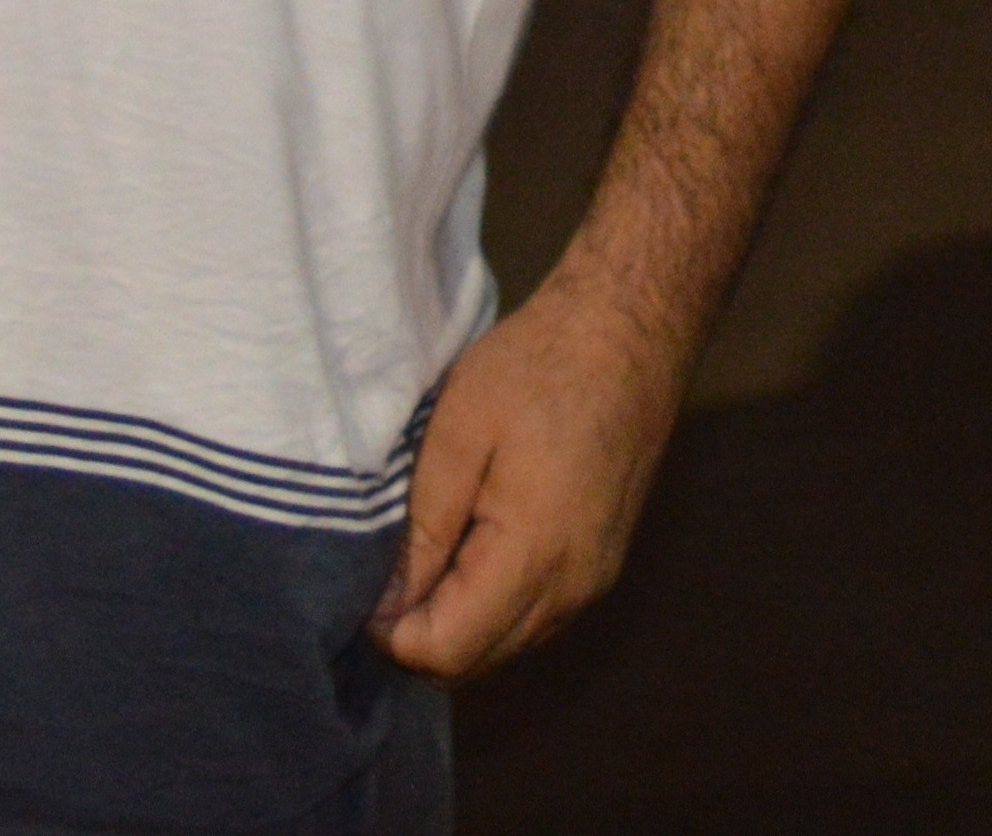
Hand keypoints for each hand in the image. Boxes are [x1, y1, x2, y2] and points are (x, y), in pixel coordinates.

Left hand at [376, 286, 687, 679]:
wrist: (629, 328)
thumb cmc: (539, 366)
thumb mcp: (458, 433)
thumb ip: (422, 530)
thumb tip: (386, 604)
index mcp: (535, 555)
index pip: (448, 651)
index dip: (392, 634)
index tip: (362, 587)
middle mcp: (574, 586)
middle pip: (477, 662)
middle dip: (419, 636)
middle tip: (382, 574)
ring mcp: (595, 578)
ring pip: (507, 645)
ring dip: (457, 623)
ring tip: (422, 555)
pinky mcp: (603, 562)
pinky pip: (535, 616)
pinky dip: (492, 606)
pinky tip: (466, 550)